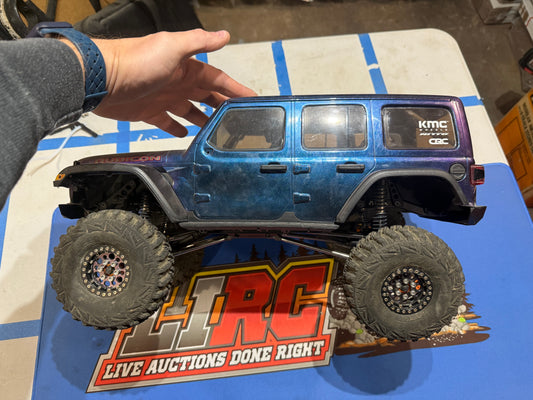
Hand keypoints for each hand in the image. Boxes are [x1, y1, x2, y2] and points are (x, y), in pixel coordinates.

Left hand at [92, 29, 255, 136]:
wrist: (101, 79)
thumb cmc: (136, 60)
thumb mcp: (173, 46)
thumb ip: (200, 41)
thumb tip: (225, 35)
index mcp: (187, 67)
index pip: (218, 79)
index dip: (235, 88)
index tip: (251, 98)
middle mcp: (179, 82)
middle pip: (207, 96)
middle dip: (223, 106)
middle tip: (239, 119)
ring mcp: (165, 98)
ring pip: (191, 111)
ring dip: (204, 120)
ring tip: (219, 131)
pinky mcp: (150, 113)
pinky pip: (169, 123)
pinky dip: (178, 129)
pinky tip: (186, 135)